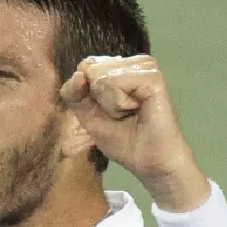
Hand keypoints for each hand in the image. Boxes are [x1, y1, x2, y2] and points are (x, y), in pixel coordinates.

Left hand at [61, 55, 210, 211]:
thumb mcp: (88, 116)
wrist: (151, 163)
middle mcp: (133, 64)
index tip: (109, 113)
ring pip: (101, 75)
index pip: (85, 67)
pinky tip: (137, 110)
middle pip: (91, 70)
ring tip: (131, 113)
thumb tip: (79, 72)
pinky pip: (115, 82)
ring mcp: (145, 67)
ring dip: (110, 104)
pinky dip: (119, 103)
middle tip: (123, 115)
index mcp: (120, 69)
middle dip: (99, 100)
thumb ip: (73, 94)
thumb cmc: (124, 141)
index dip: (86, 94)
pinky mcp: (152, 76)